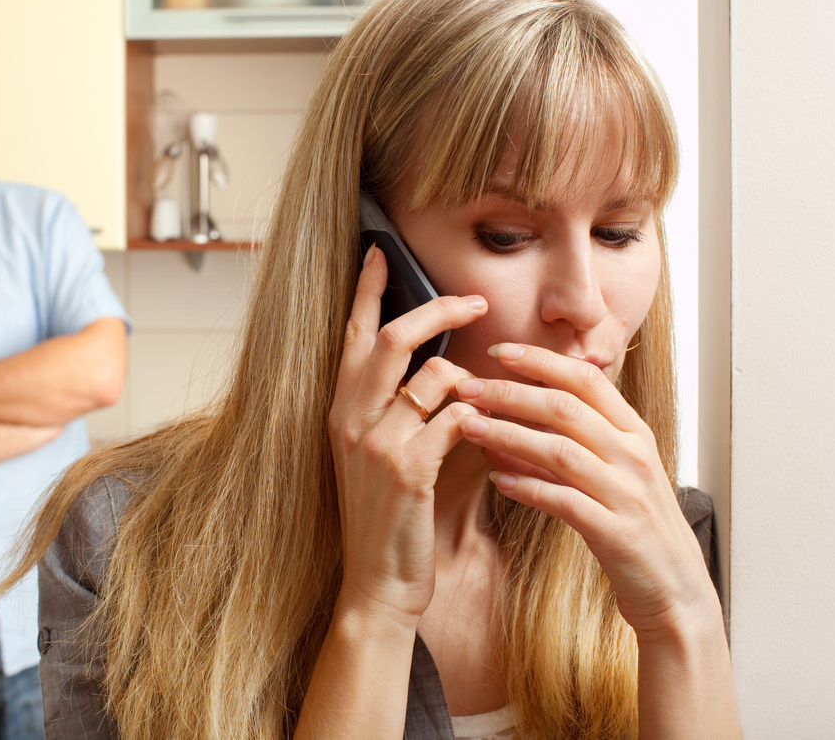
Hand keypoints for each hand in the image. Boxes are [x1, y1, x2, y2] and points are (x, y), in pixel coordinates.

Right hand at [326, 246, 487, 626]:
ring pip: (432, 376)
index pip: (352, 334)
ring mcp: (375, 443)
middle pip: (393, 338)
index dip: (367, 290)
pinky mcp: (407, 469)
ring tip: (492, 394)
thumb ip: (402, 409)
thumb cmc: (388, 517)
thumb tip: (445, 366)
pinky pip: (454, 419)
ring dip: (471, 379)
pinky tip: (493, 435)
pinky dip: (480, 419)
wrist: (378, 582)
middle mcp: (349, 418)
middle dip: (438, 310)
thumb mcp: (379, 454)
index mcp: (341, 409)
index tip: (380, 252)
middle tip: (476, 300)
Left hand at [453, 343, 717, 640]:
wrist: (675, 590)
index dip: (542, 361)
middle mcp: (634, 455)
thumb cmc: (635, 524)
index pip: (586, 380)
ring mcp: (628, 494)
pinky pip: (565, 502)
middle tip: (466, 386)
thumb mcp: (618, 470)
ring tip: (467, 427)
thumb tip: (525, 407)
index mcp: (634, 433)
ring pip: (559, 451)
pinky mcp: (616, 533)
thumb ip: (582, 437)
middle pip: (565, 409)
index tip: (499, 350)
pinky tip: (498, 480)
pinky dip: (529, 488)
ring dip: (508, 435)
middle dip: (510, 393)